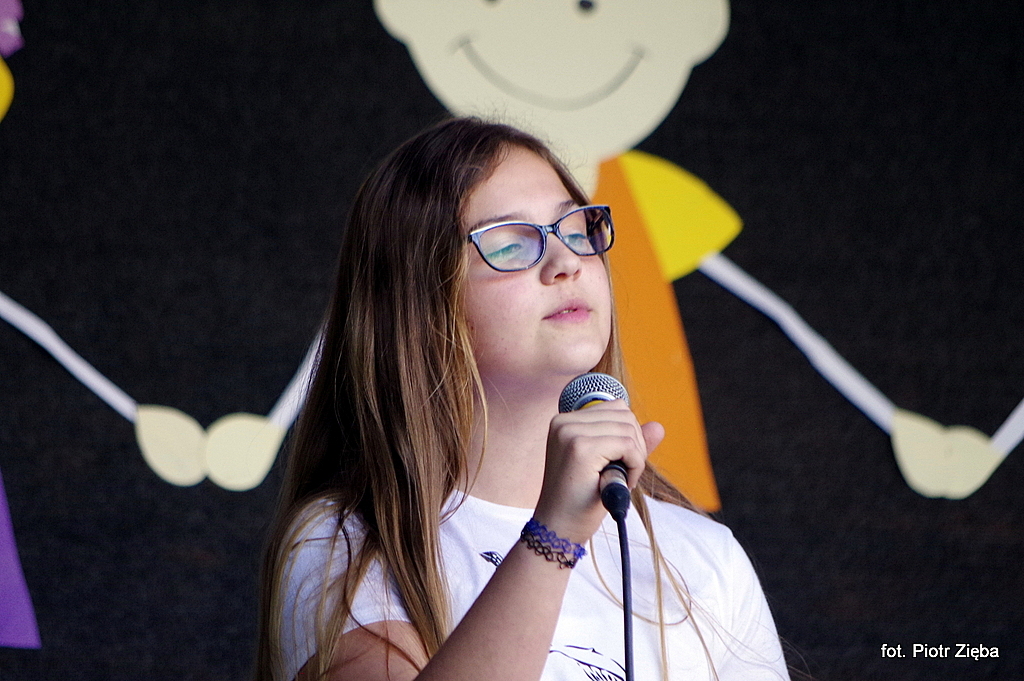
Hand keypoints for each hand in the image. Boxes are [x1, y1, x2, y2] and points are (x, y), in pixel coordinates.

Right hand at [533, 400, 663, 542]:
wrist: (558, 529)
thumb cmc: (580, 500)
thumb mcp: (607, 465)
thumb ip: (630, 443)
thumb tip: (658, 426)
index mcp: (564, 421)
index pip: (616, 408)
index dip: (629, 435)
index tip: (621, 462)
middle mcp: (563, 422)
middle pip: (624, 415)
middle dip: (636, 445)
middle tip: (624, 474)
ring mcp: (570, 433)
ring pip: (628, 429)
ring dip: (636, 457)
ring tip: (620, 480)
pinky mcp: (581, 448)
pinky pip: (628, 445)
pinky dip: (635, 465)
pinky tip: (622, 483)